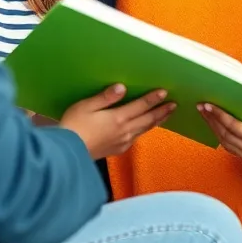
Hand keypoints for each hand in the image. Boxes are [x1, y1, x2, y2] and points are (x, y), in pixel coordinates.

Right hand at [59, 84, 174, 158]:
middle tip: (174, 105)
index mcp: (118, 118)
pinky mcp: (117, 149)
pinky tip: (145, 129)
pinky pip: (136, 138)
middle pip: (147, 119)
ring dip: (156, 121)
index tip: (165, 92)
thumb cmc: (73, 127)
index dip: (153, 98)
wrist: (67, 155)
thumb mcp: (85, 106)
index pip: (141, 106)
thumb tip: (122, 87)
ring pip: (144, 129)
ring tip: (166, 115)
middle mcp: (124, 131)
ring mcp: (122, 142)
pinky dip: (145, 130)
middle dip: (162, 111)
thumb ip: (105, 97)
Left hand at [198, 95, 241, 163]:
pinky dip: (218, 134)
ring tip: (203, 112)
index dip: (221, 116)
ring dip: (212, 126)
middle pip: (225, 134)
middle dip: (212, 119)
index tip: (210, 106)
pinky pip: (227, 145)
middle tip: (201, 106)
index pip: (235, 127)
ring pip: (223, 141)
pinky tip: (212, 124)